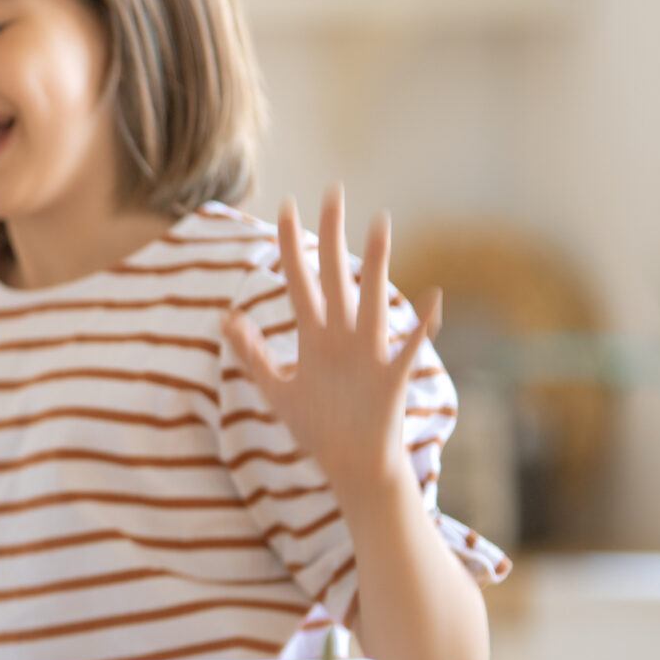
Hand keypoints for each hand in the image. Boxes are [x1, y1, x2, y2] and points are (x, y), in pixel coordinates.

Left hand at [223, 188, 439, 500]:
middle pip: (335, 277)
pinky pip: (408, 349)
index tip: (286, 207)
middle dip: (332, 236)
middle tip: (333, 191)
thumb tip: (227, 318)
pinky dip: (421, 326)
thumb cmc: (320, 430)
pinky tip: (432, 299)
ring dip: (375, 265)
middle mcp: (342, 337)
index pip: (300, 281)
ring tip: (380, 224)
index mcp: (315, 338)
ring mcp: (369, 355)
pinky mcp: (390, 380)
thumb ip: (253, 354)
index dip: (292, 246)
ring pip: (371, 300)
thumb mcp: (277, 390)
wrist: (353, 469)